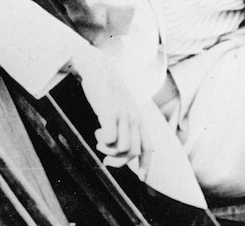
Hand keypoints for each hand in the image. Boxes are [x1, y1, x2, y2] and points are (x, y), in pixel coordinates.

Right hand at [68, 48, 150, 178]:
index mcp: (138, 118)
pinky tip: (97, 132)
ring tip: (99, 142)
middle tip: (106, 161)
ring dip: (108, 150)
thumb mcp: (119, 105)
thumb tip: (116, 142)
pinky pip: (109, 139)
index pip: (148, 147)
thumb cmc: (105, 88)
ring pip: (122, 148)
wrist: (97, 66)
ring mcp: (123, 115)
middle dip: (119, 162)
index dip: (146, 165)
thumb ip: (123, 121)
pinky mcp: (110, 112)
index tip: (141, 178)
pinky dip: (102, 141)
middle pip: (133, 152)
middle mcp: (134, 118)